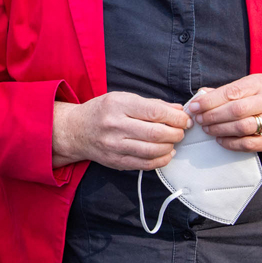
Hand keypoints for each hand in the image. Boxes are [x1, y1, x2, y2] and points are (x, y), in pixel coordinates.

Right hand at [54, 92, 190, 170]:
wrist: (76, 130)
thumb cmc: (101, 111)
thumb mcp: (122, 98)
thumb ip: (151, 104)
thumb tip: (178, 110)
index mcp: (117, 104)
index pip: (155, 112)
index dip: (176, 117)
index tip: (185, 119)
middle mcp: (114, 125)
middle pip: (156, 133)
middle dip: (176, 133)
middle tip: (181, 131)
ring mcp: (114, 146)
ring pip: (153, 151)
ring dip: (170, 147)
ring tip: (173, 141)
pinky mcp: (116, 161)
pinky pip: (145, 164)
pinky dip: (162, 160)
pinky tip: (166, 153)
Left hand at [187, 74, 261, 153]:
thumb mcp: (248, 88)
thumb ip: (226, 91)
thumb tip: (199, 98)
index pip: (231, 92)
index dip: (209, 101)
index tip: (194, 107)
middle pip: (236, 110)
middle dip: (212, 115)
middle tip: (199, 119)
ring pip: (242, 127)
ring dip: (219, 129)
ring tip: (207, 129)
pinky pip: (248, 144)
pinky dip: (230, 143)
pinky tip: (220, 140)